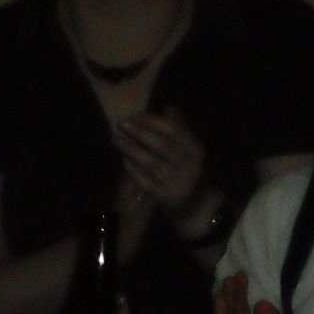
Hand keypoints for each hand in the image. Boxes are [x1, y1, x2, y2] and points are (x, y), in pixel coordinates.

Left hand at [111, 108, 212, 257]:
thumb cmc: (187, 170)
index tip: (134, 115)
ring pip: (151, 163)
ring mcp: (178, 184)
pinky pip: (145, 181)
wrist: (195, 206)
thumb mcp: (189, 149)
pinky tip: (124, 159)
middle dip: (140, 132)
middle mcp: (191, 167)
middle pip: (163, 145)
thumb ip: (180, 128)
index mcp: (197, 151)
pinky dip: (132, 169)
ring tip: (115, 138)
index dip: (153, 121)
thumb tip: (168, 108)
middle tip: (121, 123)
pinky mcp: (166, 198)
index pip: (175, 130)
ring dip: (131, 149)